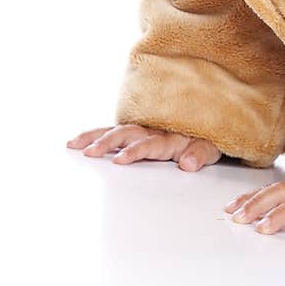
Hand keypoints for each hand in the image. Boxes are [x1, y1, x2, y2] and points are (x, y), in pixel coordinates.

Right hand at [67, 123, 221, 171]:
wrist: (210, 122)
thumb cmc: (209, 138)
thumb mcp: (211, 148)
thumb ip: (200, 154)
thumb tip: (186, 164)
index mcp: (170, 137)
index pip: (149, 144)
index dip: (135, 151)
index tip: (119, 161)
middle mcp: (152, 130)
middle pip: (126, 133)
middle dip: (107, 142)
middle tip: (89, 153)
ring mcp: (143, 129)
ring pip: (115, 130)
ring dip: (94, 136)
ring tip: (73, 144)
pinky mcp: (136, 132)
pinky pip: (114, 130)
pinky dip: (96, 134)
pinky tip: (78, 141)